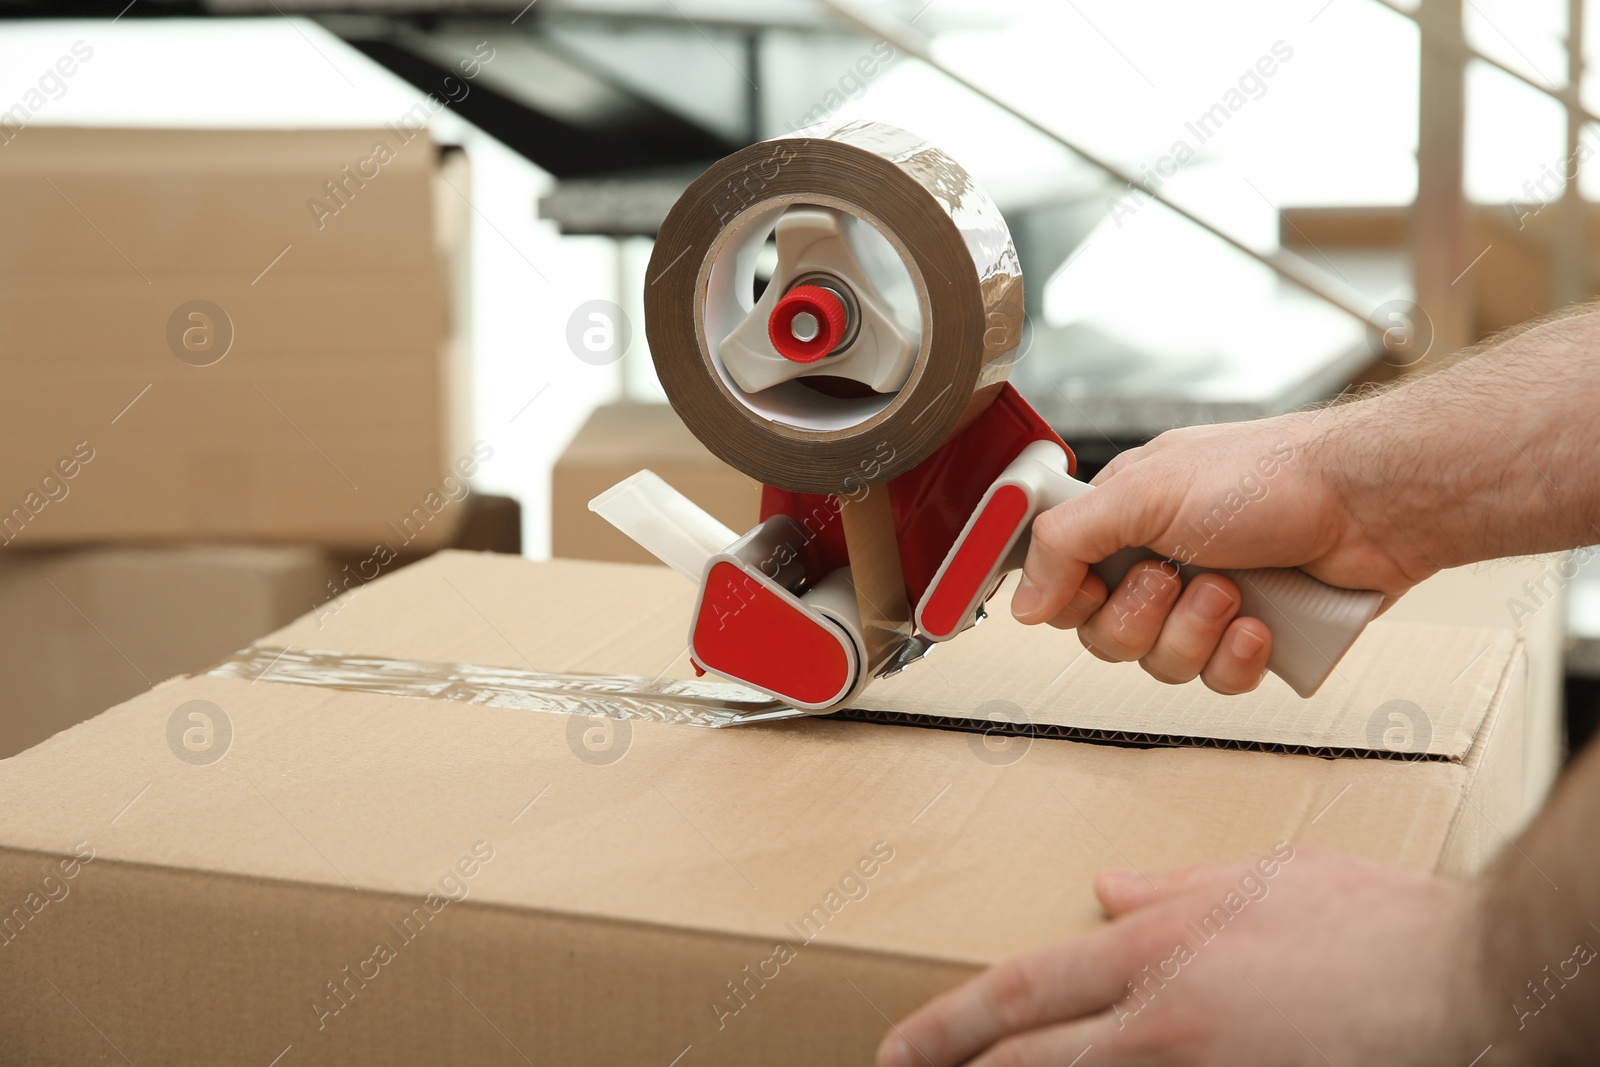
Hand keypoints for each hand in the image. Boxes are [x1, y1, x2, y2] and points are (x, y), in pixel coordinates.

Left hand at [876, 844, 1491, 1066]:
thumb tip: (1110, 887)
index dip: (950, 1025)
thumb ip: (1172, 888)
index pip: (1021, 991)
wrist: (1470, 984)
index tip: (903, 1047)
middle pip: (1030, 1061)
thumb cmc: (1378, 924)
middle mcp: (1161, 1022)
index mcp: (1157, 950)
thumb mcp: (1263, 876)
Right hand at [1011, 412, 1430, 693]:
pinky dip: (1238, 657)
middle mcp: (1161, 558)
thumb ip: (1066, 540)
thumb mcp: (1144, 492)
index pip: (1060, 579)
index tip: (1084, 591)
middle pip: (1104, 634)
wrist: (1371, 505)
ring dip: (1194, 634)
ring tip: (1233, 592)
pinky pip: (1217, 681)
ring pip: (1160, 664)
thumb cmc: (1271, 476)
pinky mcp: (1253, 637)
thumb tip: (1023, 601)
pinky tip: (1262, 623)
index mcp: (1125, 517)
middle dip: (1141, 617)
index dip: (1066, 597)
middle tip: (1174, 578)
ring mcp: (1207, 601)